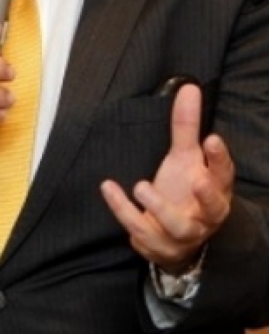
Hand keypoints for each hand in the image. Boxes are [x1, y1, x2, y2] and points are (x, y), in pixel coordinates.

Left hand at [100, 83, 233, 272]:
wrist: (175, 239)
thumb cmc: (184, 191)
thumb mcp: (185, 157)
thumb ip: (186, 125)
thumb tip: (188, 87)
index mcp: (215, 190)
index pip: (224, 175)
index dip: (220, 159)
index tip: (212, 139)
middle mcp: (204, 215)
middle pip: (213, 209)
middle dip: (206, 196)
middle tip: (196, 180)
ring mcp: (182, 234)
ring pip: (178, 227)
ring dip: (160, 208)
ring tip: (141, 185)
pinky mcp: (157, 245)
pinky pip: (140, 231)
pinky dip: (123, 210)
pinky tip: (109, 188)